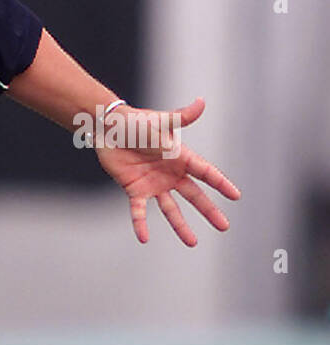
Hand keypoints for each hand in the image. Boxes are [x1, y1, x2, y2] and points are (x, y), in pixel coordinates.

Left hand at [94, 98, 240, 245]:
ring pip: (171, 209)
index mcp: (179, 157)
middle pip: (194, 195)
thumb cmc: (136, 122)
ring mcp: (153, 183)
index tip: (236, 195)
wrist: (108, 127)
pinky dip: (140, 224)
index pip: (205, 172)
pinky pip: (139, 211)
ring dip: (180, 226)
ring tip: (192, 243)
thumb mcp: (160, 122)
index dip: (220, 183)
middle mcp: (170, 173)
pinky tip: (144, 238)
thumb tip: (202, 102)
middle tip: (224, 226)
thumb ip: (182, 117)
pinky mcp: (134, 189)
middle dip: (209, 211)